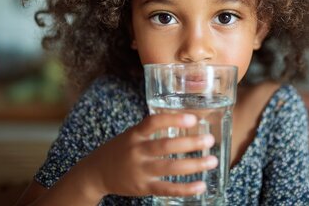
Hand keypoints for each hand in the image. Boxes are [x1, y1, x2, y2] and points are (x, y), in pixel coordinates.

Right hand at [81, 113, 217, 198]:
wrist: (96, 172)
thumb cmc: (120, 149)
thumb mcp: (132, 134)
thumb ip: (153, 130)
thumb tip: (183, 120)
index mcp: (135, 134)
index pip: (153, 122)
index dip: (173, 120)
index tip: (193, 119)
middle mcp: (137, 151)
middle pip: (165, 146)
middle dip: (190, 143)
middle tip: (210, 139)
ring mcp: (140, 171)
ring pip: (170, 168)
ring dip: (194, 165)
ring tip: (212, 161)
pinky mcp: (143, 187)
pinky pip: (167, 188)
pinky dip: (185, 189)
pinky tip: (201, 186)